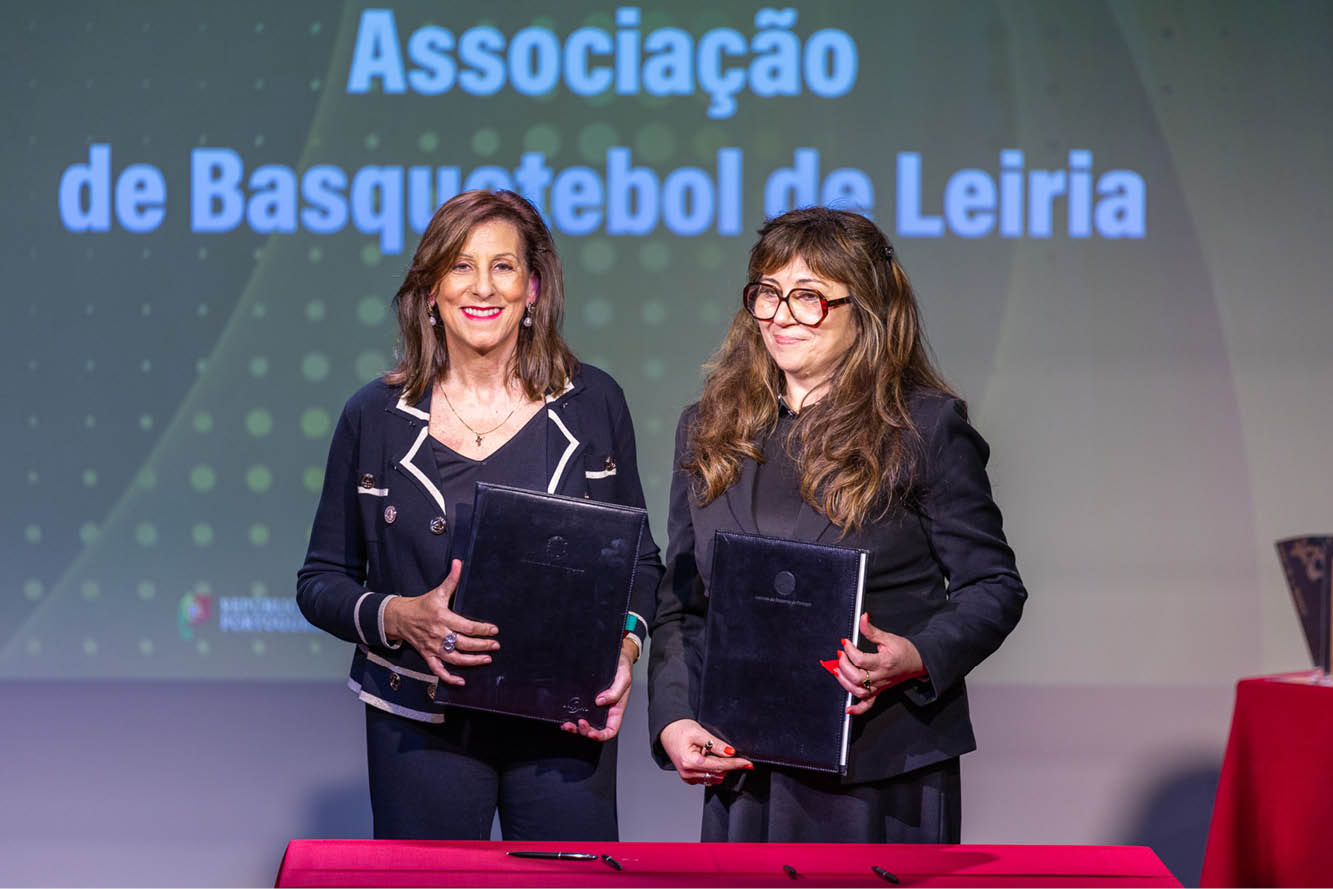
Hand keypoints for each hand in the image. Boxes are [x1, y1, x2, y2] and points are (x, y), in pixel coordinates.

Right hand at [382, 559, 498, 686]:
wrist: (399, 617)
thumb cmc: (422, 605)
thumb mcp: (438, 591)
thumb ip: (452, 579)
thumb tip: (459, 563)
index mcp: (442, 617)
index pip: (466, 626)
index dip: (482, 629)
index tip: (494, 630)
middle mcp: (438, 634)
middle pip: (463, 643)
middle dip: (482, 645)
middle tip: (495, 646)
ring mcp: (432, 647)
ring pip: (454, 658)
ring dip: (472, 661)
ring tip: (487, 659)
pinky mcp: (427, 655)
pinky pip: (438, 670)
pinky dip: (449, 678)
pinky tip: (462, 681)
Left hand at [562, 637, 637, 741]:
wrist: (617, 654)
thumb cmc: (623, 667)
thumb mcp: (624, 678)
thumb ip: (615, 692)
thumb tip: (601, 701)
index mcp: (616, 709)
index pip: (610, 730)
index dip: (601, 735)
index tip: (591, 733)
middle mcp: (604, 710)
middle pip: (594, 729)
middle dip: (584, 731)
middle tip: (578, 723)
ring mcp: (594, 705)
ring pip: (583, 723)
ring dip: (574, 727)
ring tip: (567, 724)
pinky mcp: (585, 698)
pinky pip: (577, 710)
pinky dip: (570, 716)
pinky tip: (564, 715)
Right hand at [658, 718, 752, 785]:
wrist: (667, 732)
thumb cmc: (680, 730)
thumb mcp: (699, 732)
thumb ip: (715, 744)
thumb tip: (730, 752)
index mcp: (690, 762)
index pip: (719, 766)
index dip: (735, 764)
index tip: (747, 763)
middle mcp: (688, 773)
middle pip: (718, 774)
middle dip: (729, 766)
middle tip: (735, 755)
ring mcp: (688, 778)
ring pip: (714, 778)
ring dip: (721, 768)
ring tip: (714, 753)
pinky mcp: (689, 779)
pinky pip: (708, 778)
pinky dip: (714, 770)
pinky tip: (710, 759)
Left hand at [835, 612, 927, 715]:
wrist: (918, 662)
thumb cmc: (904, 650)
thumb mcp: (888, 637)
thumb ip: (871, 630)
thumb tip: (862, 618)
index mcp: (883, 662)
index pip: (860, 660)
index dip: (849, 650)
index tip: (845, 642)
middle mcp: (881, 677)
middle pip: (856, 678)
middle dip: (843, 666)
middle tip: (840, 655)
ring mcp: (879, 686)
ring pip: (859, 692)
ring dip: (844, 683)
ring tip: (838, 671)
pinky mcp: (879, 691)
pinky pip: (868, 705)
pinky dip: (857, 709)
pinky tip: (848, 708)